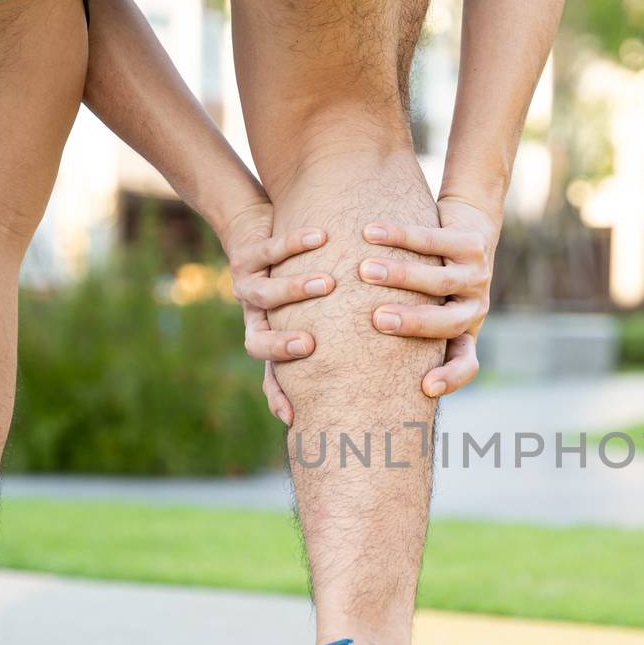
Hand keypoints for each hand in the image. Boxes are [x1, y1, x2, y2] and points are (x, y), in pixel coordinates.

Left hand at [220, 200, 332, 425]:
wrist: (260, 229)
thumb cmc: (310, 274)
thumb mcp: (324, 312)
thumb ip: (346, 340)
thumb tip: (396, 374)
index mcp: (272, 339)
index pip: (272, 378)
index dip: (279, 396)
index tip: (296, 415)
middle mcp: (256, 318)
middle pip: (257, 344)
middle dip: (280, 347)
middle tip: (309, 345)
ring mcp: (248, 286)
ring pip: (265, 296)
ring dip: (296, 291)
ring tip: (330, 283)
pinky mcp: (248, 253)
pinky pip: (271, 251)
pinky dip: (296, 245)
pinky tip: (323, 238)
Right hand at [358, 196, 497, 398]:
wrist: (469, 227)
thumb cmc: (430, 279)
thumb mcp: (425, 311)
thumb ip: (399, 338)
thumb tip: (345, 364)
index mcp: (463, 332)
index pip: (466, 364)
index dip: (451, 378)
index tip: (426, 387)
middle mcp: (474, 307)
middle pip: (449, 323)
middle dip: (413, 322)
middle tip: (377, 319)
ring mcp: (477, 275)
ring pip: (440, 280)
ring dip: (401, 275)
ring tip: (364, 270)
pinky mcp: (471, 243)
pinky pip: (433, 240)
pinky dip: (400, 236)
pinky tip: (369, 233)